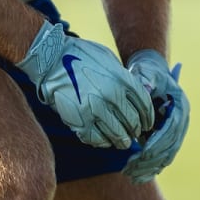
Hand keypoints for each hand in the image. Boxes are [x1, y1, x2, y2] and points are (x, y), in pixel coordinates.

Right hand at [18, 22, 154, 149]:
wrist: (51, 59)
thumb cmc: (82, 56)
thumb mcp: (110, 60)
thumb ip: (125, 78)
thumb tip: (139, 94)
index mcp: (122, 79)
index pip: (144, 105)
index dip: (148, 117)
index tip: (148, 123)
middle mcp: (111, 96)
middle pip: (132, 121)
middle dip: (136, 130)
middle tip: (136, 133)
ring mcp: (95, 110)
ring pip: (117, 134)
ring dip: (122, 140)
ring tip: (123, 142)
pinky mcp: (78, 121)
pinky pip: (96, 139)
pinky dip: (103, 142)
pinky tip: (105, 141)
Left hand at [122, 51, 190, 182]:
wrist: (149, 76)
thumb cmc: (146, 73)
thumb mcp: (145, 71)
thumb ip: (145, 79)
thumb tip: (146, 89)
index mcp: (180, 105)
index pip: (173, 127)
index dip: (159, 141)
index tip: (143, 152)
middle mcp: (181, 121)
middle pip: (171, 145)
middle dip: (151, 159)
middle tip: (131, 167)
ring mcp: (175, 132)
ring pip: (166, 156)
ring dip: (149, 168)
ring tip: (129, 174)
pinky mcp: (166, 140)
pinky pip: (161, 159)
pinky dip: (150, 170)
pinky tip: (135, 178)